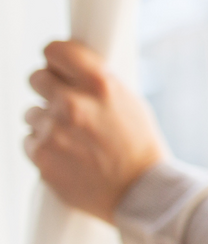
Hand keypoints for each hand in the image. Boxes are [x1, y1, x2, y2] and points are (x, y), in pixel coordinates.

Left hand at [22, 40, 166, 222]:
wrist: (140, 193)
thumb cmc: (140, 147)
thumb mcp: (130, 102)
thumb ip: (98, 83)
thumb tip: (69, 71)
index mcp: (100, 84)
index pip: (56, 50)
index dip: (56, 58)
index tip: (58, 66)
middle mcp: (73, 103)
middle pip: (36, 77)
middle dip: (48, 88)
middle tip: (65, 103)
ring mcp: (53, 130)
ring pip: (31, 113)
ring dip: (47, 122)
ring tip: (74, 138)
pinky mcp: (41, 155)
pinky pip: (30, 140)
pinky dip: (44, 146)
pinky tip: (68, 155)